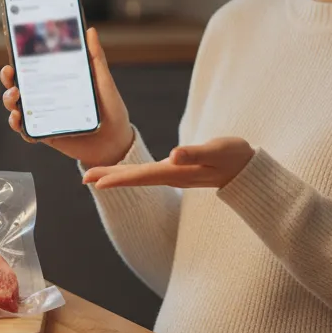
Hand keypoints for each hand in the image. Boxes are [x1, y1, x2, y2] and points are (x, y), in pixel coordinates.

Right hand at [0, 27, 134, 168]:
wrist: (117, 142)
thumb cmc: (111, 109)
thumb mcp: (104, 81)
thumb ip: (96, 58)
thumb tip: (90, 31)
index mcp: (58, 81)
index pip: (33, 66)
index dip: (19, 58)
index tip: (13, 49)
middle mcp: (47, 97)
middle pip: (19, 85)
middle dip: (7, 78)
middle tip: (9, 72)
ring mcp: (44, 116)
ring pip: (17, 107)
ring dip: (9, 100)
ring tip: (15, 97)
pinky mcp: (45, 135)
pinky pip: (27, 132)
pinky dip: (19, 126)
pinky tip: (19, 120)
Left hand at [81, 136, 254, 190]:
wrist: (247, 169)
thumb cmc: (234, 156)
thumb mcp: (217, 150)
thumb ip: (195, 152)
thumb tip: (173, 154)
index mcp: (177, 172)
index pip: (142, 175)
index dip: (118, 177)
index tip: (96, 181)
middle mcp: (172, 175)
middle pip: (134, 178)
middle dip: (109, 178)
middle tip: (83, 179)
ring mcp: (174, 175)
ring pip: (139, 177)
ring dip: (116, 176)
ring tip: (94, 177)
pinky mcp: (178, 170)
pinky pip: (147, 174)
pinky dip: (130, 173)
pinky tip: (123, 172)